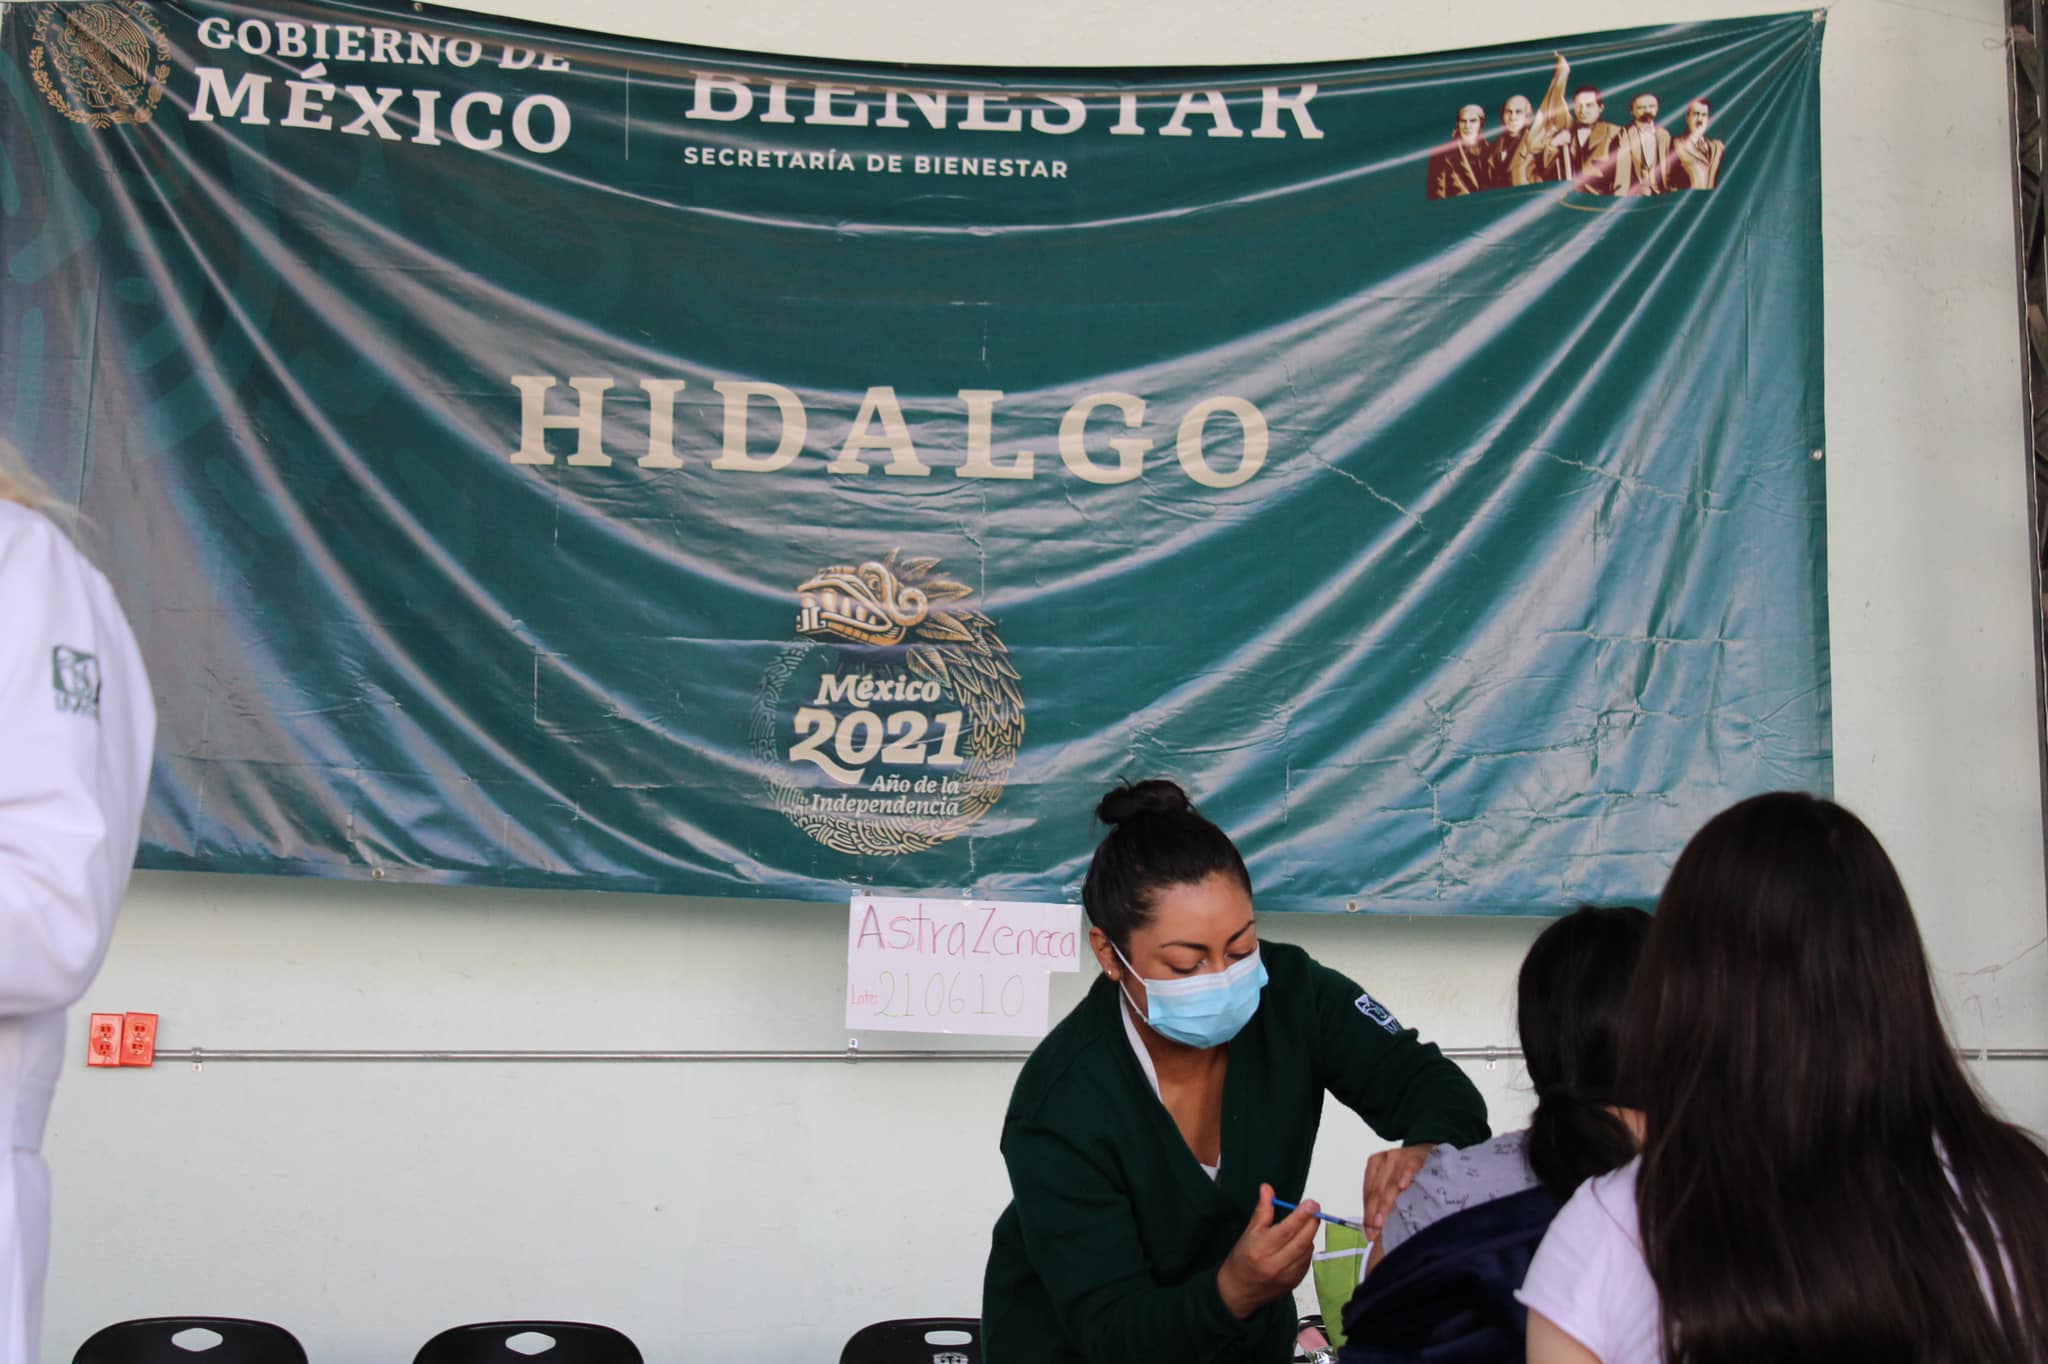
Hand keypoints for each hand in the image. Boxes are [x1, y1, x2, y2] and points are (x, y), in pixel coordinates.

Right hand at [1216, 1183, 1320, 1319]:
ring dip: (1309, 1234)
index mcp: (1261, 1249)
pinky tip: (1301, 1241)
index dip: (1301, 1215)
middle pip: (1302, 1241)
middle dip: (1311, 1222)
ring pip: (1307, 1250)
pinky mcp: (1295, 1282)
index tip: (1311, 1203)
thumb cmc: (1242, 1259)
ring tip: (1306, 1223)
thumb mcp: (1248, 1233)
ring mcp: (1288, 1276)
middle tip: (1315, 1208)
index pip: (1286, 1230)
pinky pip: (1307, 1260)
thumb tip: (1267, 1188)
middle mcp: (1276, 1264)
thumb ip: (1262, 1211)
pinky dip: (1307, 1247)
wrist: (1239, 1291)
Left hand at [1361, 1143, 1434, 1237]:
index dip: (1367, 1214)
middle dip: (1375, 1212)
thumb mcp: (1392, 1180)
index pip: (1369, 1193)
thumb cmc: (1407, 1170)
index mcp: (1375, 1164)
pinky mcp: (1416, 1156)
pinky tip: (1403, 1186)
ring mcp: (1401, 1156)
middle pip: (1377, 1190)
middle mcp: (1386, 1159)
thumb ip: (1382, 1200)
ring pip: (1391, 1183)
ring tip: (1383, 1219)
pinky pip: (1410, 1167)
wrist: (1429, 1150)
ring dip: (1387, 1202)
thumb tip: (1374, 1230)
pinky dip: (1405, 1176)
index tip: (1369, 1232)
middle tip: (1375, 1229)